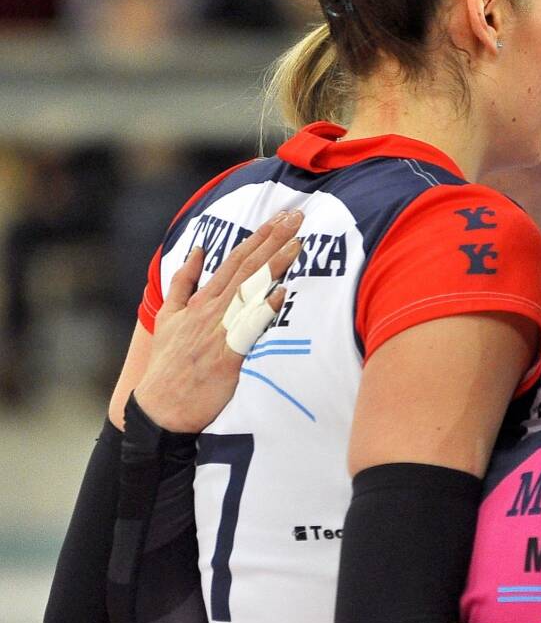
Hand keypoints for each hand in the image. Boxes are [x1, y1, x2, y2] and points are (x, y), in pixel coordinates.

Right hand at [137, 210, 302, 431]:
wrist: (160, 406)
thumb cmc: (168, 363)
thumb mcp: (167, 317)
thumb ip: (183, 282)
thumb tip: (197, 251)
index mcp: (201, 300)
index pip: (235, 261)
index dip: (260, 237)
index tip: (281, 218)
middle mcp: (211, 310)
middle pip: (246, 268)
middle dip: (273, 240)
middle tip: (296, 216)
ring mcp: (218, 331)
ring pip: (250, 292)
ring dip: (274, 266)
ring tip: (297, 243)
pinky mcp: (226, 356)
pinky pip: (248, 328)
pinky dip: (264, 309)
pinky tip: (281, 292)